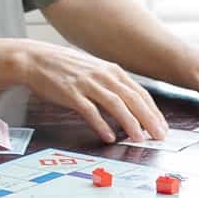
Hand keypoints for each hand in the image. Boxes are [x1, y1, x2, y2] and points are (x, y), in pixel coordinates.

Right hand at [7, 41, 167, 142]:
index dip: (153, 111)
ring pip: (115, 104)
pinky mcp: (71, 93)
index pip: (140, 93)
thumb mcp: (95, 71)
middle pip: (133, 99)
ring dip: (130, 122)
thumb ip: (112, 85)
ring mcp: (87, 83)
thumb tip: (131, 105)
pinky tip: (109, 136)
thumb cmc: (66, 67)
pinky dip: (101, 124)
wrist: (36, 59)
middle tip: (159, 136)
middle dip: (149, 119)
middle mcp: (103, 75)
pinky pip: (90, 110)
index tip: (162, 127)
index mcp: (112, 71)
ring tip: (139, 138)